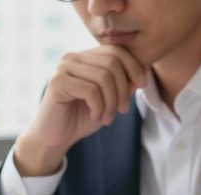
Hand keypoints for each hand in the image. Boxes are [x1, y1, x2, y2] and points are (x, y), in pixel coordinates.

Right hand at [14, 46, 148, 175]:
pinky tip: (95, 116)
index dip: (133, 66)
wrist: (54, 138)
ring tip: (107, 118)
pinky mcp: (57, 83)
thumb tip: (145, 71)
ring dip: (111, 102)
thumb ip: (124, 85)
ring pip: (103, 77)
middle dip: (123, 89)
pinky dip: (99, 107)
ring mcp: (63, 69)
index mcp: (84, 57)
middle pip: (112, 62)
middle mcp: (72, 58)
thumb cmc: (80, 118)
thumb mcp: (109, 101)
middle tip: (122, 111)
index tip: (141, 86)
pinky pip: (91, 90)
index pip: (116, 50)